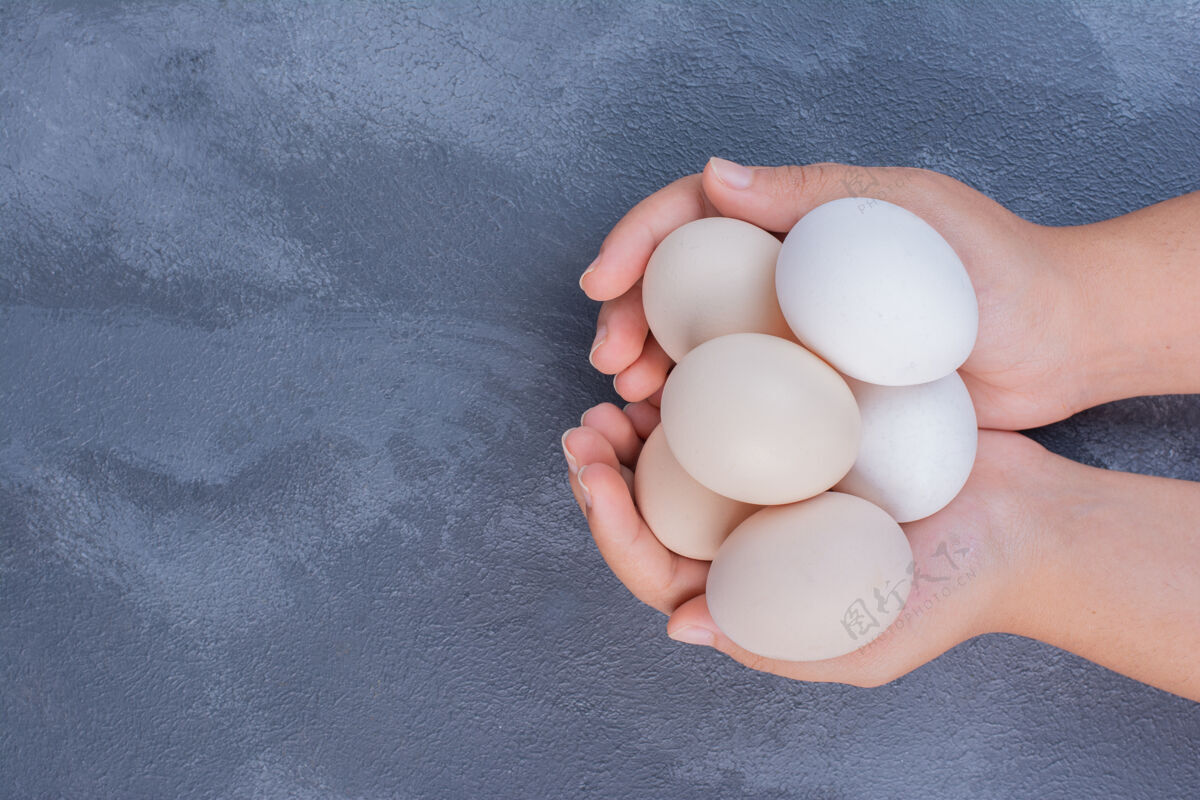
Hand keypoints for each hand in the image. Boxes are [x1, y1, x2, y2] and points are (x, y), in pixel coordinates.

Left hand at [563, 404, 1046, 686]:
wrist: (1027, 523)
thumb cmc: (956, 590)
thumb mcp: (872, 641)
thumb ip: (778, 645)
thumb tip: (678, 624)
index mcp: (747, 594)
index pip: (653, 567)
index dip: (609, 524)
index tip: (594, 472)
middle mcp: (746, 540)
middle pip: (649, 510)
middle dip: (603, 471)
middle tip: (586, 424)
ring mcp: (768, 487)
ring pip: (678, 459)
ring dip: (637, 427)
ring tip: (620, 387)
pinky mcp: (795, 438)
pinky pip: (731, 414)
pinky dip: (697, 391)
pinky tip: (680, 360)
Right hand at [580, 159, 1086, 429]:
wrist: (1059, 344)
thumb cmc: (996, 265)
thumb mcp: (907, 210)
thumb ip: (813, 193)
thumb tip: (713, 177)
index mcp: (791, 225)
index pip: (688, 220)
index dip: (633, 243)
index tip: (602, 284)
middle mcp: (779, 281)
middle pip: (674, 290)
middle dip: (626, 320)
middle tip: (611, 364)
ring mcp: (792, 342)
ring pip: (694, 351)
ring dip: (649, 373)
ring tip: (632, 404)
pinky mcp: (812, 400)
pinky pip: (738, 407)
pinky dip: (696, 422)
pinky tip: (673, 442)